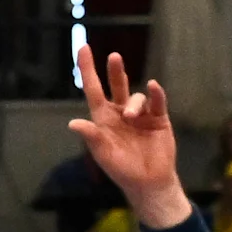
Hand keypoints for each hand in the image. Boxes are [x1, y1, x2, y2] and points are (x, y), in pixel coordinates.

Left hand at [67, 45, 183, 225]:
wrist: (148, 183)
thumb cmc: (122, 170)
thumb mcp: (104, 154)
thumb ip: (92, 137)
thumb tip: (73, 123)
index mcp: (104, 119)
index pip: (94, 90)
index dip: (88, 70)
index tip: (83, 48)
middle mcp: (121, 113)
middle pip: (117, 85)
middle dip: (115, 71)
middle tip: (113, 56)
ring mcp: (141, 114)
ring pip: (136, 97)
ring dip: (134, 104)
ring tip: (133, 118)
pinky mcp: (159, 118)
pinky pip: (157, 101)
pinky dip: (155, 93)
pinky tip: (153, 87)